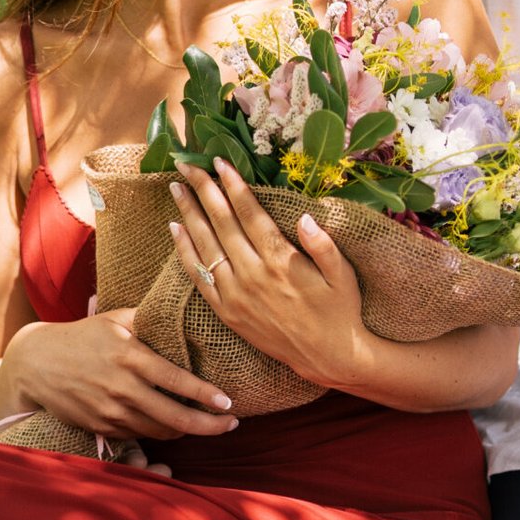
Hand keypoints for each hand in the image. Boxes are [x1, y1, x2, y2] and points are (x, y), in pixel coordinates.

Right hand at [8, 309, 238, 441]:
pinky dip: (159, 432)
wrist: (35, 364)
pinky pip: (140, 435)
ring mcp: (110, 412)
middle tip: (231, 424)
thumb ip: (151, 319)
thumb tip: (186, 311)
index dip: (207, 396)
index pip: (178, 382)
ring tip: (205, 423)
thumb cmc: (82, 336)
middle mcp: (122, 388)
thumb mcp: (115, 319)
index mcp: (130, 357)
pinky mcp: (101, 428)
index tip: (229, 403)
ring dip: (186, 431)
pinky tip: (172, 424)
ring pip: (160, 431)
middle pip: (175, 418)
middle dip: (209, 426)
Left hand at [168, 161, 366, 386]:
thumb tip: (305, 216)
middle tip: (187, 165)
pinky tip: (175, 229)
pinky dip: (184, 252)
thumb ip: (323, 245)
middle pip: (221, 223)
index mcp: (281, 260)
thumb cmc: (340, 311)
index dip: (232, 185)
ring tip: (176, 188)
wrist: (327, 357)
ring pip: (205, 246)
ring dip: (189, 214)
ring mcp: (236, 295)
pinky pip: (198, 277)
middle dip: (203, 190)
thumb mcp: (344, 276)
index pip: (249, 214)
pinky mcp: (227, 312)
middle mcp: (253, 275)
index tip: (218, 162)